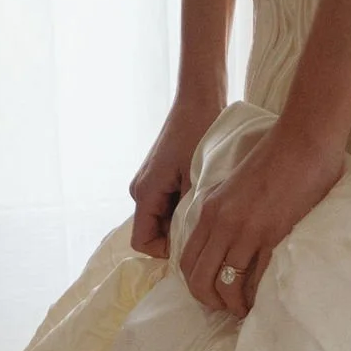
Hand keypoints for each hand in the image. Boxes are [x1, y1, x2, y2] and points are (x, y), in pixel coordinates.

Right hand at [129, 87, 223, 255]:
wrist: (199, 97)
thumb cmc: (199, 131)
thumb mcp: (198, 177)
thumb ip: (189, 212)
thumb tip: (191, 244)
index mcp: (145, 192)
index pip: (144, 243)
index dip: (167, 252)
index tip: (194, 245)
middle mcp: (141, 189)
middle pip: (154, 232)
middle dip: (178, 237)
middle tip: (208, 232)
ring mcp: (149, 181)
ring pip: (163, 218)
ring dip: (183, 221)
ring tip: (209, 214)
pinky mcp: (160, 174)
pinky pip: (168, 204)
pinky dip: (184, 207)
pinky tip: (206, 199)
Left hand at [178, 123, 345, 316]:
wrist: (303, 141)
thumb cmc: (274, 157)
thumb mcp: (233, 184)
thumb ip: (222, 210)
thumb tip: (222, 239)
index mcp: (209, 210)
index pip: (187, 260)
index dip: (196, 285)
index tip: (212, 293)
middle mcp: (221, 223)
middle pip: (199, 279)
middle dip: (210, 301)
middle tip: (227, 308)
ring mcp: (245, 231)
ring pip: (226, 285)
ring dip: (234, 305)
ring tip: (246, 310)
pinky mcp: (272, 235)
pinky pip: (256, 278)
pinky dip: (256, 296)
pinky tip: (263, 301)